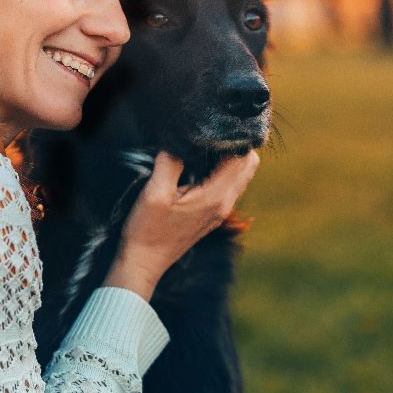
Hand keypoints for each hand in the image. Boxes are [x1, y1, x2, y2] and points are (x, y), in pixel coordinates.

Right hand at [104, 150, 260, 300]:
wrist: (144, 262)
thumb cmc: (147, 230)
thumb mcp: (155, 192)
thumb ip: (170, 162)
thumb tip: (180, 140)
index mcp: (215, 196)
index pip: (242, 158)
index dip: (231, 139)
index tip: (211, 130)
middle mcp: (224, 204)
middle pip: (248, 165)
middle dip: (234, 146)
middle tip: (208, 137)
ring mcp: (220, 211)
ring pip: (241, 176)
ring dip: (229, 159)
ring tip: (203, 149)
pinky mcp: (212, 215)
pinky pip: (228, 186)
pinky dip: (222, 172)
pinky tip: (199, 167)